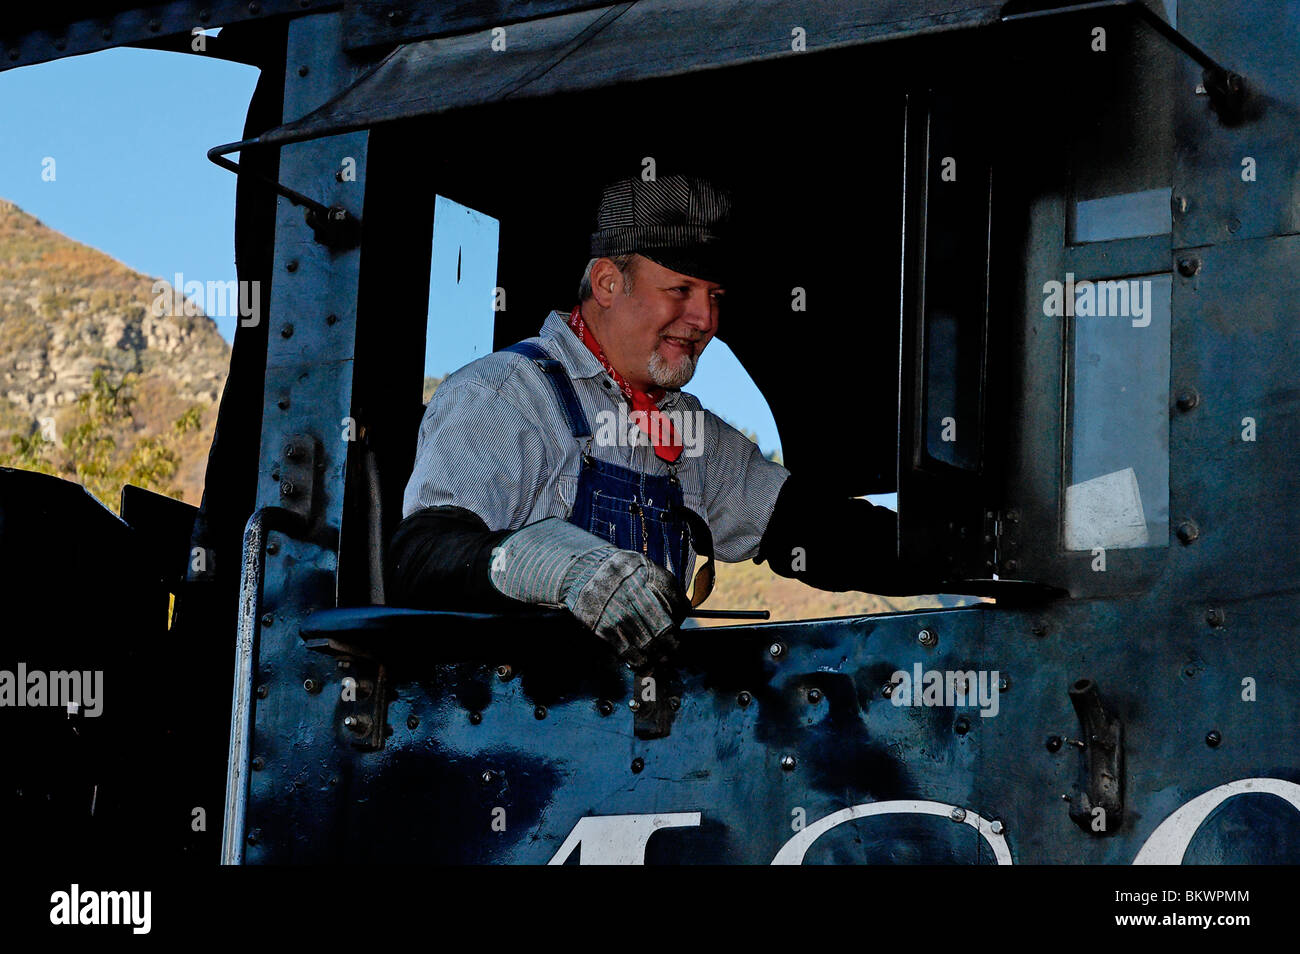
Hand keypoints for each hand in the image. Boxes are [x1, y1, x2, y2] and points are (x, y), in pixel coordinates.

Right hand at [488, 517, 687, 665]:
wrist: (582, 570)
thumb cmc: (619, 570)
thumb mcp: (646, 566)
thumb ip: (666, 585)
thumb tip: (682, 612)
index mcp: (649, 578)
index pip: (676, 606)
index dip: (680, 624)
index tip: (678, 633)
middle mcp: (635, 596)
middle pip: (663, 629)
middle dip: (671, 646)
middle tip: (671, 653)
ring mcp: (618, 613)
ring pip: (646, 644)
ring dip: (656, 657)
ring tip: (659, 661)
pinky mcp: (603, 627)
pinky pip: (625, 650)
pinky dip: (636, 661)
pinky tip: (641, 663)